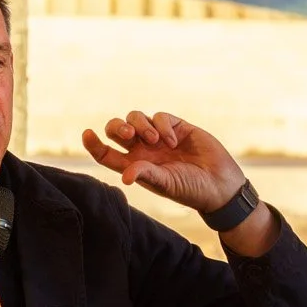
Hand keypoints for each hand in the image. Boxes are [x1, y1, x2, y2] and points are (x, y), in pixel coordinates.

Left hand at [83, 112, 245, 215]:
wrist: (220, 184)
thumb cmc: (191, 190)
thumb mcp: (166, 184)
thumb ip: (146, 174)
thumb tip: (124, 176)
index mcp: (134, 167)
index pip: (106, 153)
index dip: (93, 144)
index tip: (87, 133)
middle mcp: (143, 151)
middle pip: (117, 130)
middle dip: (117, 127)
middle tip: (129, 135)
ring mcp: (159, 137)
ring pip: (135, 119)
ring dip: (140, 125)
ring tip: (155, 140)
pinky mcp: (177, 127)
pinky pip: (160, 117)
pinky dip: (162, 126)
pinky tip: (174, 141)